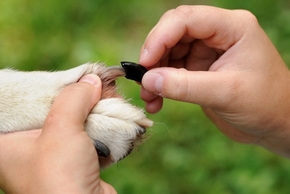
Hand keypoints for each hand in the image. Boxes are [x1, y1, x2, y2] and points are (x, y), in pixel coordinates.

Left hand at [0, 74, 115, 193]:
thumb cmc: (59, 179)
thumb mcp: (62, 129)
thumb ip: (73, 98)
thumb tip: (91, 80)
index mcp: (6, 142)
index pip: (18, 103)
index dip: (39, 85)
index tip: (59, 75)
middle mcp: (26, 148)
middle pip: (49, 109)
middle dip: (74, 96)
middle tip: (90, 82)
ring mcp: (52, 156)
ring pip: (71, 121)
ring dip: (91, 109)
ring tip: (107, 94)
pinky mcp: (74, 161)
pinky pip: (85, 135)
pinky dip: (98, 124)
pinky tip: (111, 113)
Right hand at [139, 6, 289, 156]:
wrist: (276, 124)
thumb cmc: (265, 104)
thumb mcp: (226, 93)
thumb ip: (185, 86)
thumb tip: (148, 80)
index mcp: (232, 27)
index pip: (186, 19)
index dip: (160, 37)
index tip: (145, 62)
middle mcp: (217, 35)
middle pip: (173, 33)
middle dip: (154, 56)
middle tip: (143, 81)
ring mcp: (206, 52)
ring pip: (168, 53)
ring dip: (154, 75)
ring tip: (148, 97)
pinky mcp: (199, 70)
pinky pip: (172, 72)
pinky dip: (161, 86)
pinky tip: (156, 102)